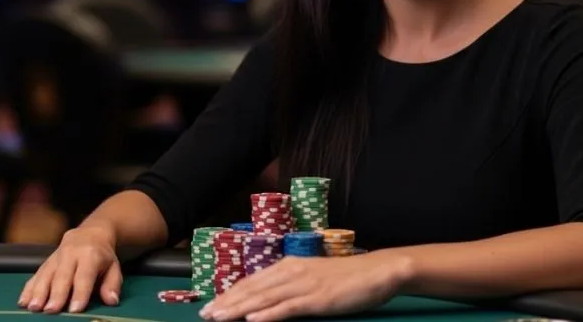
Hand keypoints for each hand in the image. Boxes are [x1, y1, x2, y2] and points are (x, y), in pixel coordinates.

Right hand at [17, 224, 121, 313]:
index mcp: (91, 254)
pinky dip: (28, 289)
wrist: (89, 233)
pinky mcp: (45, 261)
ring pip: (46, 274)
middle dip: (56, 294)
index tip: (75, 309)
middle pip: (62, 276)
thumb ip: (113, 284)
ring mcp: (56, 257)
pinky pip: (35, 274)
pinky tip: (23, 302)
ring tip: (34, 307)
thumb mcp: (113, 266)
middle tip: (51, 310)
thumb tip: (112, 300)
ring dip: (38, 292)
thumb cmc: (102, 256)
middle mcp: (71, 253)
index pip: (85, 275)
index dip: (80, 292)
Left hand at [199, 251, 407, 321]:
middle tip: (206, 315)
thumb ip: (292, 284)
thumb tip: (269, 297)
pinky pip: (288, 308)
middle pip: (252, 289)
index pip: (253, 281)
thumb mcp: (314, 277)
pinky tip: (253, 320)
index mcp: (289, 265)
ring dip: (239, 309)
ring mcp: (304, 285)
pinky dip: (268, 314)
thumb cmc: (347, 277)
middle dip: (227, 303)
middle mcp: (292, 272)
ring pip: (264, 298)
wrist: (377, 271)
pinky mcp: (317, 299)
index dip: (231, 293)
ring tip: (219, 318)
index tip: (213, 305)